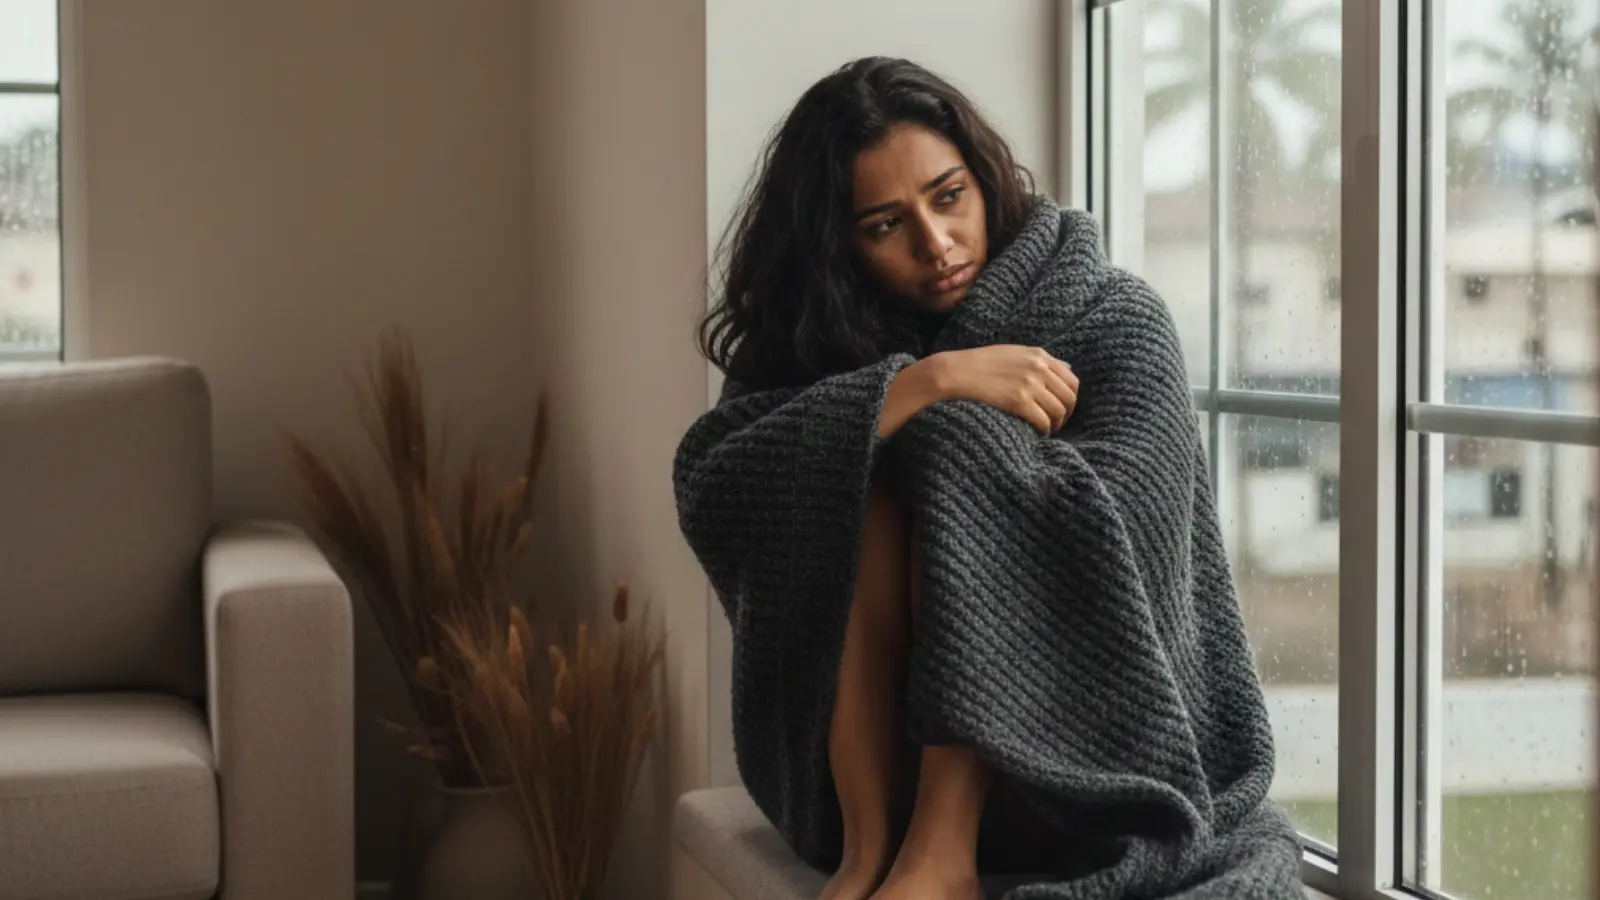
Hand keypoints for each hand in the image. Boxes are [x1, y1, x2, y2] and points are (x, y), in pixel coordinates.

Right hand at [924, 345, 1078, 434]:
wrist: (955, 373)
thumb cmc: (980, 365)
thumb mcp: (1013, 353)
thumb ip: (1039, 361)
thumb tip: (1067, 368)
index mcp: (1039, 355)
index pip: (1071, 380)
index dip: (1070, 399)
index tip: (1062, 409)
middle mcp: (1038, 367)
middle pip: (1068, 398)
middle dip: (1065, 414)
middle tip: (1056, 423)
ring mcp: (1030, 384)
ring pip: (1058, 411)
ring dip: (1055, 424)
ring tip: (1046, 430)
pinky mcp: (1019, 401)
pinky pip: (1044, 421)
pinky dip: (1044, 430)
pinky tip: (1037, 433)